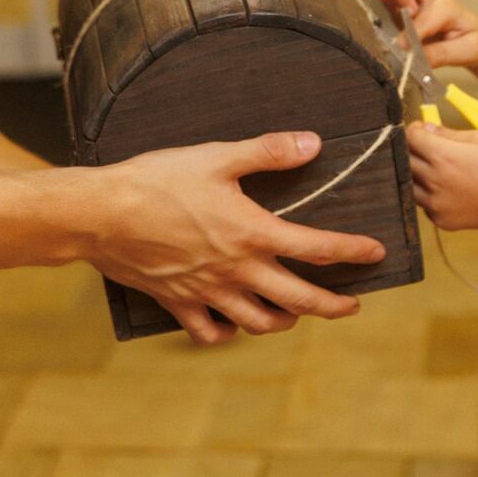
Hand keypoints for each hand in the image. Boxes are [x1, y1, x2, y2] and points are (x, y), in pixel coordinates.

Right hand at [94, 131, 387, 344]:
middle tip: (352, 306)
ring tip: (296, 314)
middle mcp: (236, 271)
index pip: (317, 248)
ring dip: (285, 321)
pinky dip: (226, 333)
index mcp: (252, 234)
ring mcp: (208, 292)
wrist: (101, 214)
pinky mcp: (178, 302)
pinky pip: (209, 332)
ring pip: (259, 322)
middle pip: (299, 300)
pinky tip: (232, 325)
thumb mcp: (217, 157)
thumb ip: (268, 152)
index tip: (376, 252)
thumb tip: (312, 143)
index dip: (353, 251)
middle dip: (333, 306)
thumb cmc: (158, 180)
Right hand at [359, 0, 477, 70]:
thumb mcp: (466, 51)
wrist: (476, 39)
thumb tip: (413, 57)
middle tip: (402, 10)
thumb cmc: (473, 42)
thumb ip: (440, 54)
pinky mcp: (400, 7)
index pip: (427, 15)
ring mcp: (413, 0)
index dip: (415, 31)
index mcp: (447, 8)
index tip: (407, 48)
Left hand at [407, 123, 477, 238]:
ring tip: (438, 168)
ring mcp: (434, 203)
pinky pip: (423, 202)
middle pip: (404, 159)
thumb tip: (429, 128)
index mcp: (442, 156)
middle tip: (428, 146)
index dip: (414, 129)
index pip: (410, 137)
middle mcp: (433, 180)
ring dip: (417, 172)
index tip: (423, 128)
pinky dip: (429, 193)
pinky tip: (448, 187)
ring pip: (409, 182)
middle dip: (412, 149)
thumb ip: (450, 133)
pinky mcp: (439, 218)